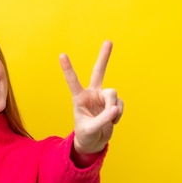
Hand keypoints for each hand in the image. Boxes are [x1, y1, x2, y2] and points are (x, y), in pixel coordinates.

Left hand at [60, 40, 123, 154]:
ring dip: (113, 108)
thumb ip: (102, 120)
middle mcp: (91, 94)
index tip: (62, 55)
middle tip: (109, 41)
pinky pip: (119, 104)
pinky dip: (118, 113)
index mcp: (79, 98)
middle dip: (104, 57)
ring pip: (113, 94)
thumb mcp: (90, 129)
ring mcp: (103, 98)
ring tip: (110, 120)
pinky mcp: (112, 103)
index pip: (73, 81)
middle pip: (98, 72)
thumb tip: (115, 109)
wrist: (93, 142)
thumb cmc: (86, 135)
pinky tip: (113, 121)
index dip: (68, 68)